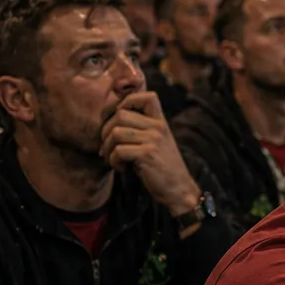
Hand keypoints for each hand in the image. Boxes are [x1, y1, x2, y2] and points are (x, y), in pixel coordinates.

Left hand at [99, 92, 201, 215]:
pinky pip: (118, 151)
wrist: (178, 188)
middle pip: (120, 114)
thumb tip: (108, 121)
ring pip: (115, 132)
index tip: (117, 119)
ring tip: (114, 159)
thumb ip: (140, 129)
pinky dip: (113, 162)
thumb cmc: (162, 167)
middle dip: (105, 131)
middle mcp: (158, 127)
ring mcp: (153, 140)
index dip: (125, 102)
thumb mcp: (156, 142)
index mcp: (160, 121)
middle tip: (108, 146)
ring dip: (108, 148)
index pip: (146, 96)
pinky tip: (121, 168)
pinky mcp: (147, 154)